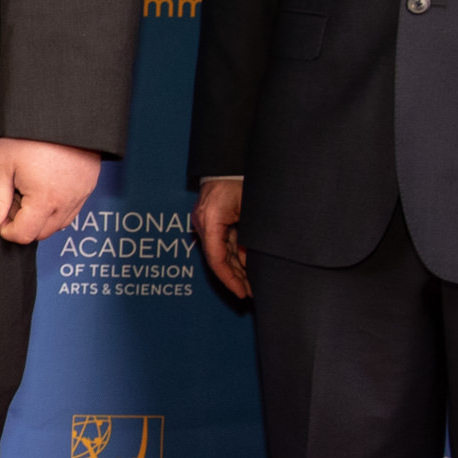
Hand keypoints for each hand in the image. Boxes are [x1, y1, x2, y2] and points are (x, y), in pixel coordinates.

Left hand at [0, 137, 100, 244]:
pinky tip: (44, 187)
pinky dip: (57, 208)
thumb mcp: (3, 164)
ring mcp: (81, 194)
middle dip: (24, 223)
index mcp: (45, 200)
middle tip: (13, 198)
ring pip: (59, 223)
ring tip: (28, 190)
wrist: (62, 112)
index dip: (6, 230)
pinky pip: (72, 209)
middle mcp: (67, 202)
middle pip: (43, 233)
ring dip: (41, 217)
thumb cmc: (30, 135)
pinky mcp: (88, 185)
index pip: (24, 235)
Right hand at [195, 177, 250, 299]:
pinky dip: (235, 255)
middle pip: (219, 259)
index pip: (217, 259)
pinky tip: (246, 266)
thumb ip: (249, 236)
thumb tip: (252, 261)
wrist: (227, 163)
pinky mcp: (213, 221)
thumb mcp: (249, 210)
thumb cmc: (238, 180)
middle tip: (249, 293)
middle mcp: (204, 224)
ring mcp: (206, 223)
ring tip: (249, 284)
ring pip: (222, 252)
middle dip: (235, 278)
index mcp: (211, 221)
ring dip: (236, 268)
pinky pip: (223, 243)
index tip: (241, 292)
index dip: (229, 279)